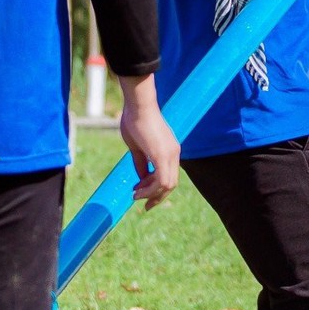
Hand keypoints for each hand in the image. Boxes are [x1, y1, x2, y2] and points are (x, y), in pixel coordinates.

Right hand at [118, 74, 179, 208]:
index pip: (168, 175)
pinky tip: (138, 192)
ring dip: (151, 194)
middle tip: (143, 205)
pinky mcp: (163, 155)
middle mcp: (174, 153)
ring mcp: (170, 154)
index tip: (140, 192)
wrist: (138, 104)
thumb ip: (141, 163)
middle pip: (171, 183)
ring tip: (136, 197)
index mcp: (169, 150)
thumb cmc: (134, 119)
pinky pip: (161, 180)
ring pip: (167, 185)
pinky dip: (150, 190)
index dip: (156, 187)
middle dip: (157, 196)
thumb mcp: (136, 146)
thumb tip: (141, 179)